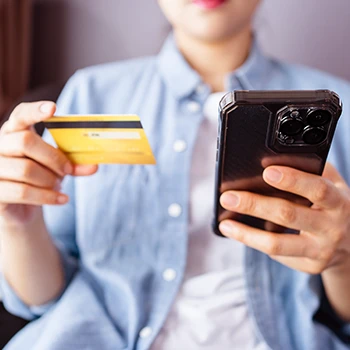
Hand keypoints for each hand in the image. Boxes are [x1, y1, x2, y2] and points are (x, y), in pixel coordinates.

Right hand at [0, 101, 97, 226]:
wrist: (23, 208)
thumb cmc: (40, 178)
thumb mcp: (58, 167)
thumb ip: (74, 164)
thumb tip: (94, 166)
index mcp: (15, 132)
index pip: (21, 114)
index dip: (35, 111)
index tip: (53, 108)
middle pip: (25, 142)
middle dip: (53, 157)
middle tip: (68, 169)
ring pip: (26, 169)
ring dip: (49, 180)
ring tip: (57, 185)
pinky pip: (23, 192)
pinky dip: (48, 196)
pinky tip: (62, 199)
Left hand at [219, 163, 349, 273]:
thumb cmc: (331, 205)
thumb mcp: (330, 185)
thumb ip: (310, 171)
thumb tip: (272, 160)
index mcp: (338, 201)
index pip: (317, 189)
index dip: (293, 180)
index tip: (267, 171)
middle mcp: (332, 227)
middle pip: (288, 215)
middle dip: (254, 204)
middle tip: (228, 197)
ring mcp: (321, 250)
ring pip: (277, 244)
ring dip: (246, 233)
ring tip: (226, 224)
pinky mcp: (310, 265)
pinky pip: (277, 255)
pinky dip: (255, 242)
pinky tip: (241, 233)